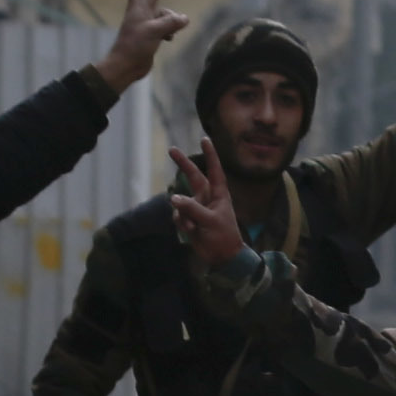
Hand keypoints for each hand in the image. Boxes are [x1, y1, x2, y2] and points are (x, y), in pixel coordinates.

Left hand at [93, 0, 186, 91]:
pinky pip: (167, 28)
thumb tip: (184, 18)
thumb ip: (171, 23)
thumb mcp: (154, 31)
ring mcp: (146, 23)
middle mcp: (142, 12)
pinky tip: (169, 39)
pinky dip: (170, 32)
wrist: (126, 65)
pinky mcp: (151, 35)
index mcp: (138, 6)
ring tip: (170, 34)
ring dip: (172, 21)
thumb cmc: (135, 45)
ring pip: (166, 15)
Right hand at [168, 143, 246, 268]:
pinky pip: (177, 215)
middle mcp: (207, 197)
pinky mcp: (188, 219)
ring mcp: (197, 208)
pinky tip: (191, 231)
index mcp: (219, 194)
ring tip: (194, 227)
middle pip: (193, 176)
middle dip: (183, 164)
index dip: (210, 154)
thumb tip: (173, 198)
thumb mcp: (210, 221)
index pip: (215, 170)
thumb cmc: (224, 237)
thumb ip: (192, 209)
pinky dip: (182, 223)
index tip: (204, 138)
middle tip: (171, 149)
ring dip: (184, 214)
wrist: (222, 257)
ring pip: (181, 202)